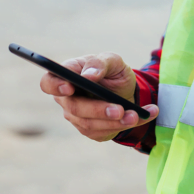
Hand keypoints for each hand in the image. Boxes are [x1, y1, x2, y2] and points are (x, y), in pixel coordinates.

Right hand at [39, 52, 158, 141]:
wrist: (126, 91)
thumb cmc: (112, 72)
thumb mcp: (112, 61)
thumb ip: (100, 63)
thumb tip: (88, 75)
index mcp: (67, 75)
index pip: (49, 82)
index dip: (55, 86)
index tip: (69, 87)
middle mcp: (67, 98)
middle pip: (74, 108)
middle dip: (98, 110)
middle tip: (120, 109)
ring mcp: (77, 116)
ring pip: (90, 124)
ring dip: (115, 121)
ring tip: (136, 115)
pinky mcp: (90, 130)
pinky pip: (104, 132)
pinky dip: (126, 125)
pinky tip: (145, 115)